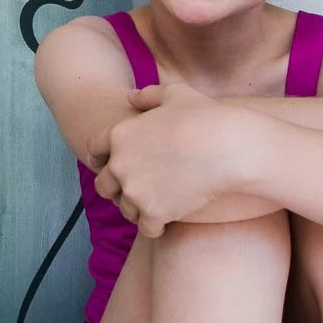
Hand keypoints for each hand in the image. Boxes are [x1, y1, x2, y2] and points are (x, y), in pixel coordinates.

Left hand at [88, 83, 251, 237]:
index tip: (108, 166)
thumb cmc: (206, 117)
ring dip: (136, 208)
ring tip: (153, 206)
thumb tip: (130, 97)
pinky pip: (145, 227)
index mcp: (119, 134)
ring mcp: (134, 191)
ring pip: (124, 208)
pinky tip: (165, 222)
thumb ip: (148, 95)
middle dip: (115, 188)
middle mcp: (120, 164)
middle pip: (103, 185)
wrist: (229, 147)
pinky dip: (154, 226)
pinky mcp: (153, 212)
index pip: (93, 150)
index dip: (100, 158)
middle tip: (133, 191)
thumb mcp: (175, 94)